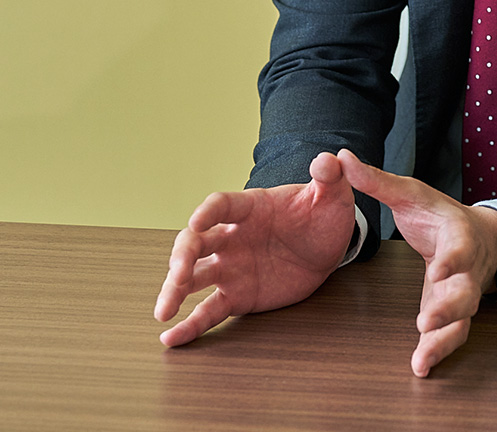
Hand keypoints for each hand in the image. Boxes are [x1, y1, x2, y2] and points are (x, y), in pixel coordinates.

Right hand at [154, 151, 356, 345]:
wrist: (328, 247)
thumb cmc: (324, 214)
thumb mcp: (332, 193)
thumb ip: (329, 175)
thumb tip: (328, 159)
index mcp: (251, 207)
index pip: (221, 204)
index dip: (207, 212)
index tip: (196, 221)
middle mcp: (232, 236)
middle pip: (196, 241)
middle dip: (183, 256)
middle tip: (178, 274)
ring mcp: (231, 266)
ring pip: (194, 277)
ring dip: (175, 290)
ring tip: (163, 311)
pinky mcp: (237, 295)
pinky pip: (210, 310)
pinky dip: (190, 325)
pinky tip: (172, 338)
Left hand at [337, 148, 496, 377]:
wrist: (476, 233)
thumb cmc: (438, 213)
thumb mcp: (409, 193)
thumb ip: (376, 181)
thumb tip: (342, 158)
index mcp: (459, 234)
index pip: (460, 246)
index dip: (454, 259)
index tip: (439, 270)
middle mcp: (468, 268)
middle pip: (466, 292)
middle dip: (448, 308)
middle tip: (425, 322)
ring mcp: (464, 293)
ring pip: (462, 321)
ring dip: (444, 338)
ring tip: (422, 357)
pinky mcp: (455, 313)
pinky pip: (452, 335)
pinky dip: (439, 351)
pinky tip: (420, 366)